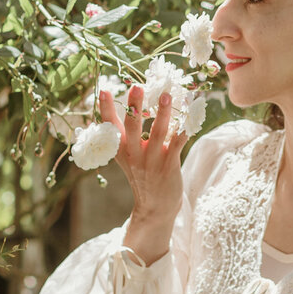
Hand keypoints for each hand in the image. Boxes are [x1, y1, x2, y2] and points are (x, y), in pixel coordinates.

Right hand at [99, 83, 183, 263]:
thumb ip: (124, 136)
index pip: (110, 127)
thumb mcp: (127, 157)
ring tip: (167, 95)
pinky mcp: (169, 166)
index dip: (106, 109)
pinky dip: (184, 130)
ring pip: (158, 133)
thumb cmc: (142, 175)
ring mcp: (152, 161)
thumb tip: (123, 107)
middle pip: (132, 128)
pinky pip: (177, 144)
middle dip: (134, 107)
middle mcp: (134, 155)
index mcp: (121, 150)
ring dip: (163, 113)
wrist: (155, 207)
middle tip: (136, 86)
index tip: (103, 90)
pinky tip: (189, 116)